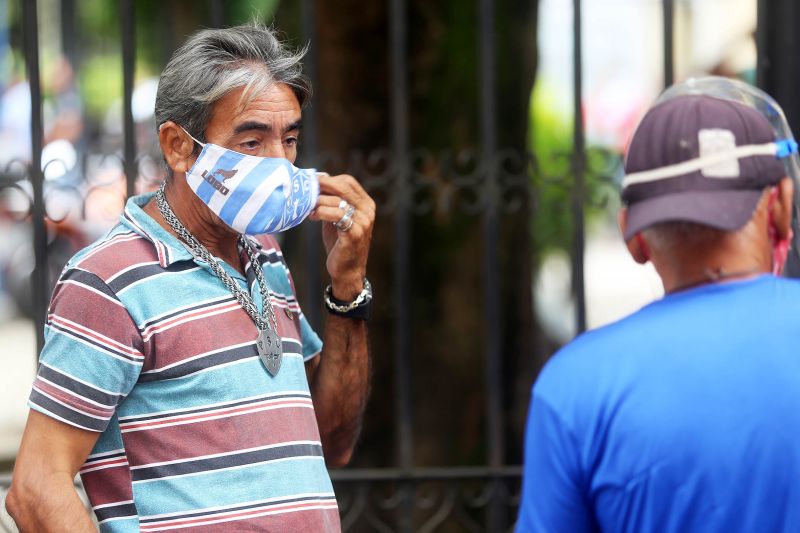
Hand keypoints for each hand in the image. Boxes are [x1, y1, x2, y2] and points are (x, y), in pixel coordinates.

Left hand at [309, 174, 375, 299]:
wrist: (348, 271)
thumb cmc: (340, 244)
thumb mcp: (338, 219)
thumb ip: (332, 203)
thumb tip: (317, 185)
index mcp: (366, 204)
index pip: (348, 182)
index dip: (329, 179)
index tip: (313, 182)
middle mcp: (367, 210)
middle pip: (343, 186)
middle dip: (321, 186)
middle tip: (306, 189)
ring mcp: (363, 222)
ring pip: (336, 200)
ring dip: (317, 202)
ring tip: (307, 207)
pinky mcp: (354, 233)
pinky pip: (335, 215)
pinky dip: (320, 212)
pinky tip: (312, 217)